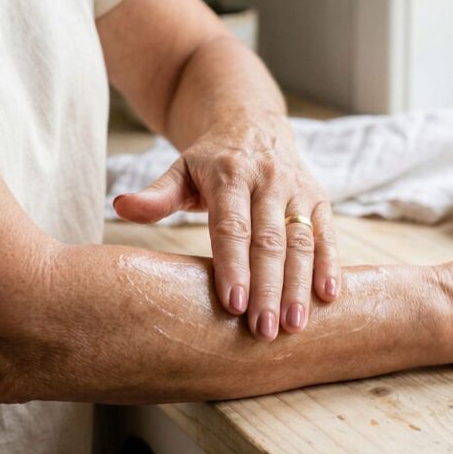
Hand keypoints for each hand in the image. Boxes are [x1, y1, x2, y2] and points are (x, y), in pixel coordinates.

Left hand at [112, 115, 339, 340]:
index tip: (233, 304)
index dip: (233, 265)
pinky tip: (328, 296)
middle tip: (264, 331)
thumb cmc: (211, 160)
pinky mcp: (319, 198)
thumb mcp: (180, 170)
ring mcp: (297, 189)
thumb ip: (156, 194)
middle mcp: (269, 180)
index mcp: (230, 174)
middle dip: (268, 289)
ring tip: (295, 325)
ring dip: (299, 286)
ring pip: (301, 242)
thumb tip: (121, 205)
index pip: (232, 226)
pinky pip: (326, 234)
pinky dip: (330, 264)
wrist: (252, 122)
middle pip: (269, 241)